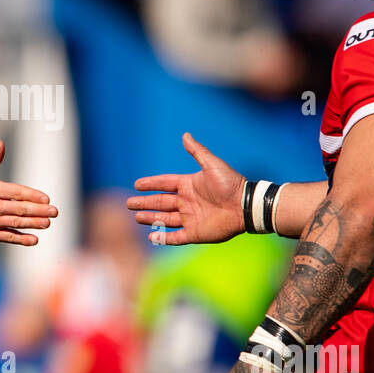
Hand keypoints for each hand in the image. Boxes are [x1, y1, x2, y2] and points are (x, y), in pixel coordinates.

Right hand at [0, 140, 56, 244]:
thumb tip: (1, 144)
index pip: (18, 193)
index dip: (33, 196)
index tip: (46, 198)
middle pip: (21, 209)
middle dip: (40, 211)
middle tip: (55, 212)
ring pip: (16, 224)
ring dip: (34, 224)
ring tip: (48, 223)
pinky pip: (7, 238)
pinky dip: (21, 239)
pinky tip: (33, 239)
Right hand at [127, 132, 245, 244]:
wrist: (244, 205)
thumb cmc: (230, 183)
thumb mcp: (212, 164)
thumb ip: (197, 151)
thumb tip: (185, 135)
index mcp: (189, 185)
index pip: (165, 184)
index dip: (151, 184)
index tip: (136, 184)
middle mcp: (188, 202)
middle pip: (161, 202)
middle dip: (145, 203)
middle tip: (128, 204)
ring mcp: (191, 218)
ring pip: (165, 219)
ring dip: (151, 218)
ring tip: (137, 217)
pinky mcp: (196, 233)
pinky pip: (176, 237)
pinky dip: (163, 237)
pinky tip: (152, 236)